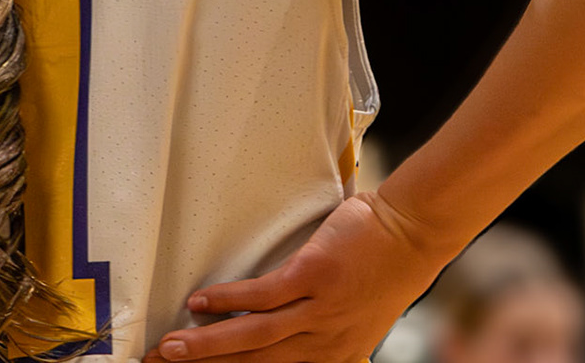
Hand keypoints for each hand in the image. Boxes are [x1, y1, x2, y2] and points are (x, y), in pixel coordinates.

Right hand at [147, 195, 447, 362]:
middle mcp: (324, 345)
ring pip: (252, 339)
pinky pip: (262, 297)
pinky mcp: (314, 278)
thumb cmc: (383, 268)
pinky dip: (228, 301)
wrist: (414, 234)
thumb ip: (324, 335)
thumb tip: (292, 338)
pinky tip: (200, 303)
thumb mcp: (358, 319)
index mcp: (333, 358)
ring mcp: (319, 312)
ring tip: (170, 348)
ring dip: (206, 346)